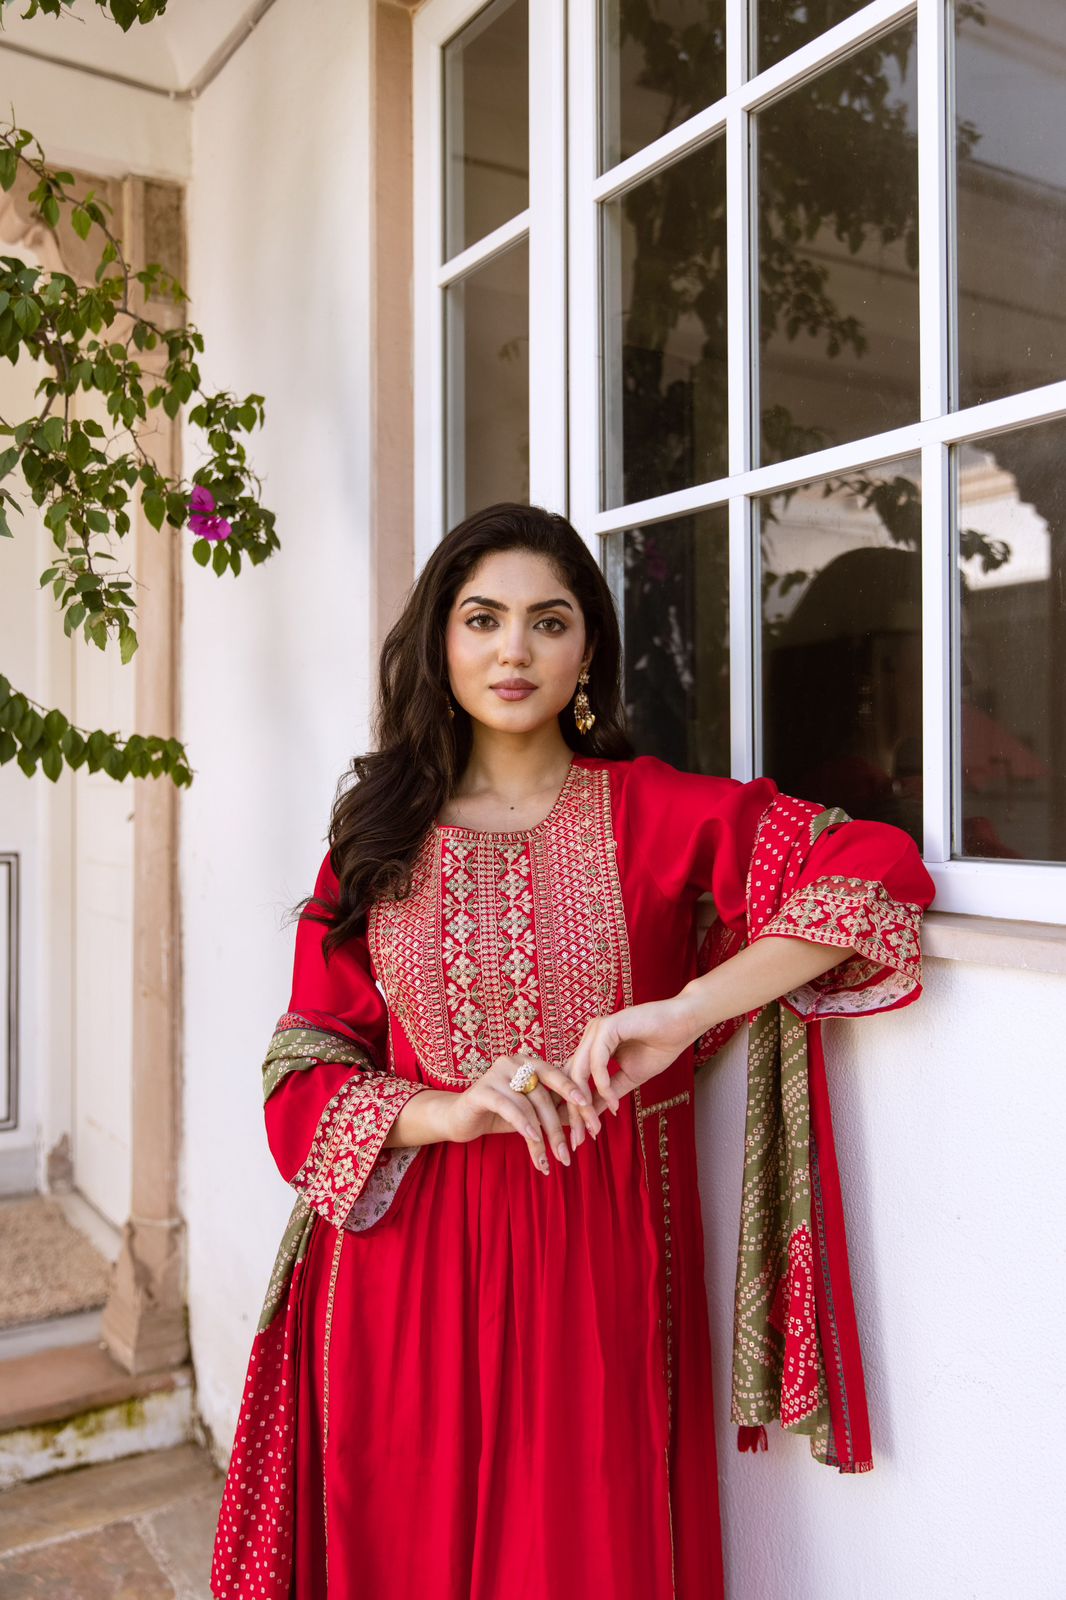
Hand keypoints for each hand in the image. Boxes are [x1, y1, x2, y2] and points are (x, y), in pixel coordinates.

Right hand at [440, 1054, 599, 1173]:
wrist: (461, 1120)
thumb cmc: (501, 1115)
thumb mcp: (532, 1111)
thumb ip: (555, 1108)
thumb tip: (587, 1117)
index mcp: (529, 1062)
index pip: (557, 1076)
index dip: (574, 1095)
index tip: (591, 1114)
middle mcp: (513, 1061)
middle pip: (544, 1096)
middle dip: (557, 1128)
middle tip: (567, 1155)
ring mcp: (495, 1073)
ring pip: (529, 1106)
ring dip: (541, 1137)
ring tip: (548, 1161)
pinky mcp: (481, 1090)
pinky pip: (509, 1107)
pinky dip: (524, 1125)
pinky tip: (533, 1140)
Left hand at [562, 997, 698, 1149]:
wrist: (684, 1024)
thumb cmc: (660, 1046)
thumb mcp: (629, 1077)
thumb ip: (608, 1093)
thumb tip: (591, 1114)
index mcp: (593, 1045)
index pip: (573, 1078)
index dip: (572, 1108)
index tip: (576, 1136)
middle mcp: (590, 1036)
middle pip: (570, 1077)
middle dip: (574, 1112)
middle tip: (578, 1139)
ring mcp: (596, 1029)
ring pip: (579, 1071)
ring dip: (585, 1103)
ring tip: (593, 1127)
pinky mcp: (607, 1026)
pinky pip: (597, 1062)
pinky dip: (602, 1085)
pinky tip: (613, 1103)